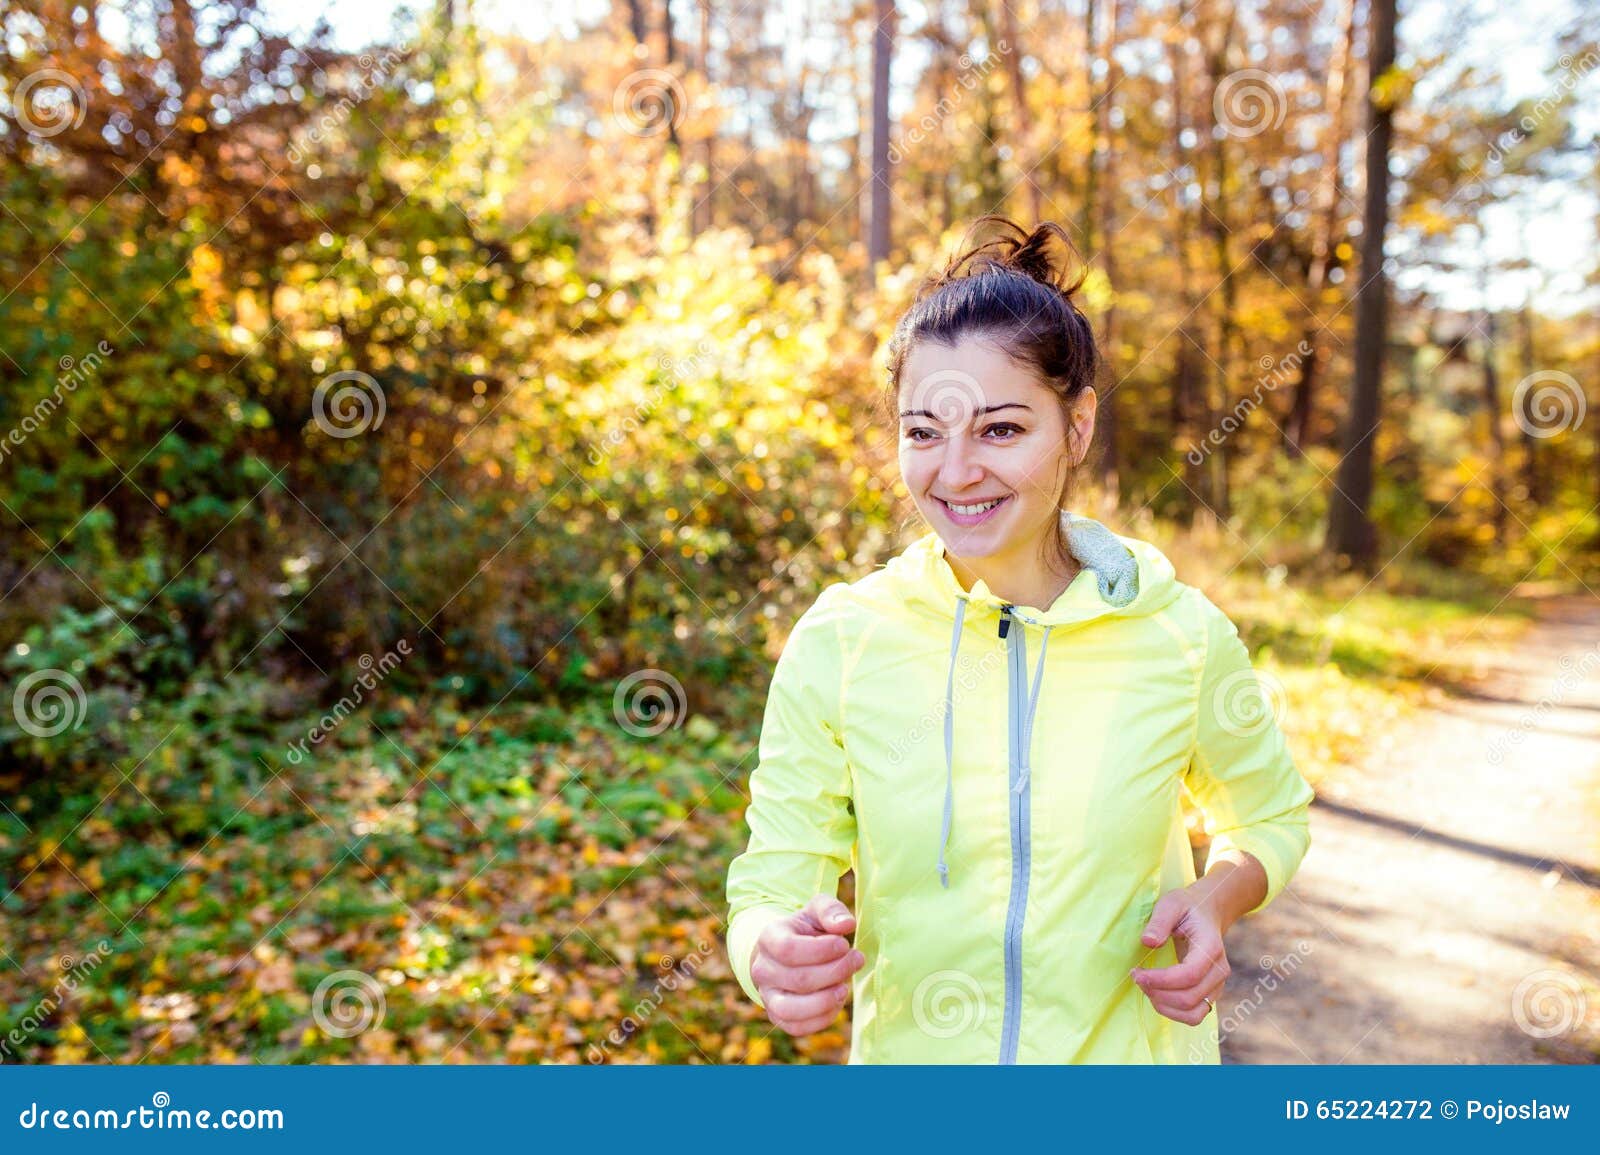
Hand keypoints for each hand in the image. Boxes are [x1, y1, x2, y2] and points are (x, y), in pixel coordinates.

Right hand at [750, 895, 866, 1035]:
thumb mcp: (817, 911)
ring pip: (792, 1010)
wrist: (787, 952)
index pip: (789, 949)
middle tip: (856, 960)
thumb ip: (832, 910)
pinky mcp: (778, 1016)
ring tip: (845, 987)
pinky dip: (823, 1017)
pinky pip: (797, 1027)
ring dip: (827, 1000)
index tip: (844, 943)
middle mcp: (762, 970)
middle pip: (799, 980)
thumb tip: (847, 925)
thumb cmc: (806, 930)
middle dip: (836, 971)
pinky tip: (837, 1000)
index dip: (822, 950)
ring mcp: (767, 996)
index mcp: (769, 938)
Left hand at [1130, 886, 1229, 1025]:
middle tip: (1136, 976)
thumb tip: (1147, 942)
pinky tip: (1156, 994)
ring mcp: (1217, 985)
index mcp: (1210, 948)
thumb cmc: (1187, 908)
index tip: (1136, 973)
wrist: (1207, 913)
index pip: (1189, 975)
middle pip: (1189, 998)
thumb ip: (1159, 921)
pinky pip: (1194, 1015)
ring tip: (1145, 986)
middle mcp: (1219, 971)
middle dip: (1157, 992)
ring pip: (1192, 1014)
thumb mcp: (1170, 904)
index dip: (1160, 980)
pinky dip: (1172, 1012)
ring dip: (1164, 1006)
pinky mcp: (1210, 994)